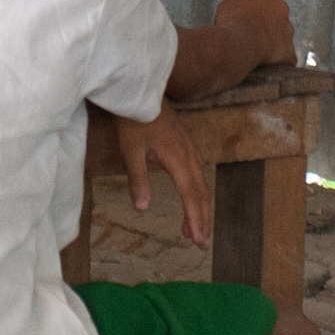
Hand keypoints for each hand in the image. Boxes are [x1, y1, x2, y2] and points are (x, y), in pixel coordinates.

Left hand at [109, 108, 212, 246]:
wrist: (140, 90)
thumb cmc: (134, 120)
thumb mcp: (131, 151)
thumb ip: (138, 179)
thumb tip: (143, 209)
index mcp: (177, 158)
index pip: (190, 195)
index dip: (195, 218)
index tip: (197, 239)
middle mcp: (189, 155)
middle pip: (201, 193)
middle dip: (203, 219)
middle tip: (202, 244)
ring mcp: (189, 149)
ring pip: (201, 184)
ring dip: (200, 208)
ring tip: (195, 231)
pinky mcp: (185, 146)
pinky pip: (197, 174)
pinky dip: (197, 193)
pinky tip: (192, 201)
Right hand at [223, 0, 296, 70]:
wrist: (239, 45)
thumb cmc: (230, 22)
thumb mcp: (228, 6)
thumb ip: (238, 4)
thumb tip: (240, 9)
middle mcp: (282, 8)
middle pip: (278, 10)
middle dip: (268, 19)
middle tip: (251, 30)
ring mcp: (287, 30)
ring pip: (281, 34)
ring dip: (271, 39)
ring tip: (254, 50)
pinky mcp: (289, 51)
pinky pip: (285, 56)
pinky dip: (277, 60)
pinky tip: (266, 66)